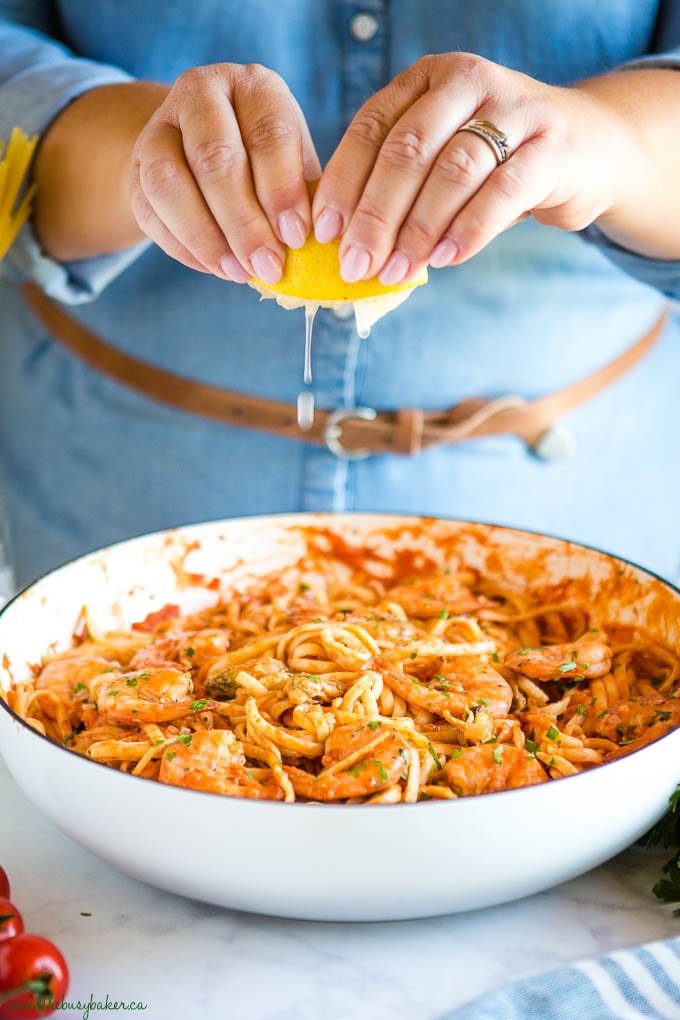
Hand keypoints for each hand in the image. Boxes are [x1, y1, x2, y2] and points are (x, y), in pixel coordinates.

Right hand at [128, 63, 320, 282]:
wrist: (202, 149)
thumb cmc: (265, 164)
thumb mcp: (293, 166)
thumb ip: (303, 198)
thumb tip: (316, 249)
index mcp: (253, 86)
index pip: (268, 133)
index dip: (282, 190)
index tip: (296, 237)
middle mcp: (200, 93)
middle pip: (215, 158)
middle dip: (244, 222)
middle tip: (268, 267)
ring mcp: (159, 126)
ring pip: (169, 182)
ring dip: (206, 237)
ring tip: (238, 273)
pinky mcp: (135, 166)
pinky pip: (151, 211)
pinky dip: (185, 247)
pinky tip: (216, 268)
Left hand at [312, 53, 636, 283]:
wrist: (589, 148)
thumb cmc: (497, 162)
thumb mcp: (442, 156)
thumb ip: (400, 185)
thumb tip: (349, 247)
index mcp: (427, 80)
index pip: (372, 128)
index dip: (344, 182)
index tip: (325, 232)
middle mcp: (467, 82)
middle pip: (407, 151)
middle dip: (376, 215)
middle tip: (357, 265)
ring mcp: (514, 108)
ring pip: (452, 170)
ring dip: (418, 229)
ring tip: (397, 270)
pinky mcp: (552, 145)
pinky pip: (502, 192)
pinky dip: (468, 230)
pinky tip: (445, 260)